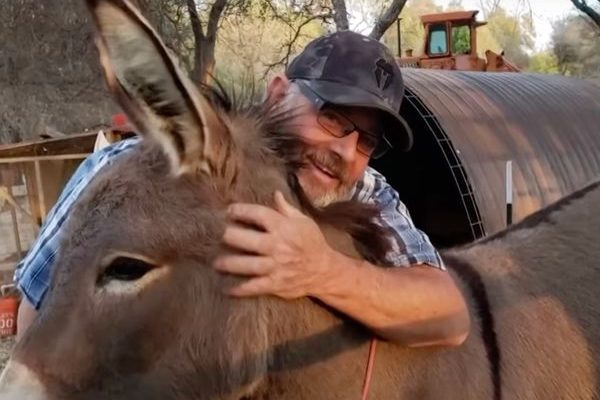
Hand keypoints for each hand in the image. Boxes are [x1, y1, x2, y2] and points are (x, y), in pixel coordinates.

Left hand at [214, 191, 337, 298]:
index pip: (259, 215)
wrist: (325, 270)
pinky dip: (241, 289)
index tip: (229, 211)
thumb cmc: (313, 243)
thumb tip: (275, 193)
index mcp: (284, 227)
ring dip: (230, 264)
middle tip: (216, 235)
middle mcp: (279, 246)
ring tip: (216, 263)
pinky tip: (227, 289)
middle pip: (249, 240)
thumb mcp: (304, 222)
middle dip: (230, 236)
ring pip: (249, 265)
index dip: (242, 211)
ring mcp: (277, 266)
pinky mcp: (276, 283)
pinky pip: (256, 287)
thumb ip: (286, 209)